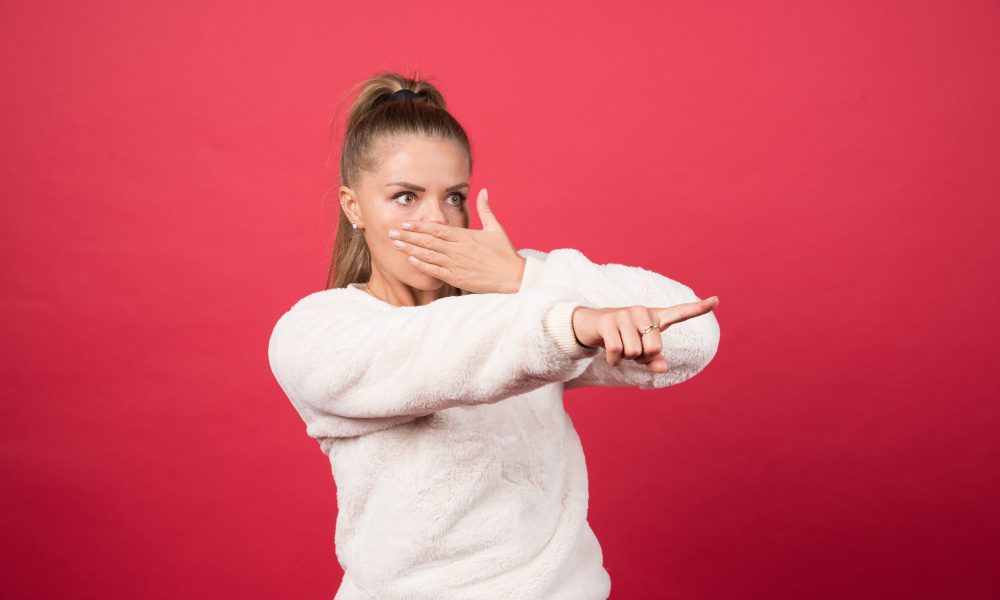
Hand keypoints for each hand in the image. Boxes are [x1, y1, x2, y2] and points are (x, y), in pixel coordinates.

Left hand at [388, 188, 525, 293]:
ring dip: (410, 249)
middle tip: (391, 232)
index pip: (437, 229)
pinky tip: (411, 260)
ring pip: (428, 255)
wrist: (513, 277)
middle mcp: (457, 250)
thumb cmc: (505, 253)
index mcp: (465, 236)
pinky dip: (422, 265)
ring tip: (395, 245)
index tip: (405, 223)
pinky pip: (435, 271)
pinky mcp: (457, 278)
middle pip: (427, 241)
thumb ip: (485, 209)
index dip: (419, 226)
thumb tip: (484, 191)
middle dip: (408, 236)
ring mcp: (456, 265)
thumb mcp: (496, 228)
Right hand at [571, 296, 719, 372]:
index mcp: (655, 317)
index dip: (699, 308)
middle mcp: (642, 312)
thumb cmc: (622, 338)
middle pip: (654, 348)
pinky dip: (614, 361)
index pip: (680, 312)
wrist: (591, 326)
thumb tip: (662, 368)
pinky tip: (611, 355)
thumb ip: (654, 360)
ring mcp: (625, 314)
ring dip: (626, 358)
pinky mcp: (609, 320)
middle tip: (631, 350)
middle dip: (642, 357)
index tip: (717, 300)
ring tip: (620, 347)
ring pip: (635, 352)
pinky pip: (618, 351)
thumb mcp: (639, 350)